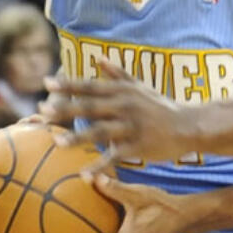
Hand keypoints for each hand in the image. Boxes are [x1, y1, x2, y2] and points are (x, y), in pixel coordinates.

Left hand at [40, 60, 199, 165]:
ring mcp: (131, 127)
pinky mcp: (139, 147)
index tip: (46, 83)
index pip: (90, 86)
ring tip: (57, 143)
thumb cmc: (161, 106)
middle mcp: (125, 106)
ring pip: (100, 132)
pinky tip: (84, 175)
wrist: (189, 125)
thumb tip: (97, 57)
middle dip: (65, 108)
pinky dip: (100, 166)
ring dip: (78, 137)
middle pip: (90, 107)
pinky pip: (115, 157)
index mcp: (122, 91)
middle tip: (43, 110)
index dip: (68, 84)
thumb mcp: (140, 86)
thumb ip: (117, 73)